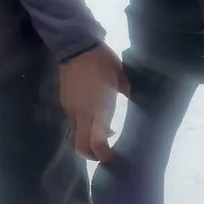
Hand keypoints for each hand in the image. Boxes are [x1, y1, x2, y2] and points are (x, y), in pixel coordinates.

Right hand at [59, 43, 129, 161]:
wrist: (77, 46)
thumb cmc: (103, 61)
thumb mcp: (122, 78)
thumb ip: (129, 93)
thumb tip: (139, 102)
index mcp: (98, 109)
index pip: (96, 143)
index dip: (103, 154)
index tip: (112, 157)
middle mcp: (81, 113)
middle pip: (81, 146)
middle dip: (92, 155)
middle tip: (104, 154)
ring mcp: (70, 108)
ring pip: (74, 135)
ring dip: (86, 141)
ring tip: (101, 136)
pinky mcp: (64, 102)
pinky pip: (71, 123)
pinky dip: (82, 128)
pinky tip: (92, 118)